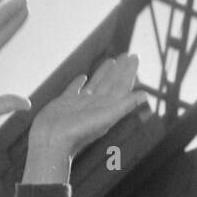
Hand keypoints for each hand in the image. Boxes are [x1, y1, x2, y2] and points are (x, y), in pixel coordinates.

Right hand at [24, 53, 149, 182]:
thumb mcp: (105, 117)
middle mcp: (95, 106)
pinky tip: (83, 77)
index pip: (122, 86)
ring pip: (95, 84)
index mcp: (106, 108)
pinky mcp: (64, 103)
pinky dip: (79, 82)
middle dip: (120, 70)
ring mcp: (80, 104)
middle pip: (111, 84)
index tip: (135, 57)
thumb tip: (145, 95)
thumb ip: (124, 105)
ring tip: (111, 61)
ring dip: (104, 73)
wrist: (51, 142)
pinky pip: (74, 89)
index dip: (129, 72)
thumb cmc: (78, 132)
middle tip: (127, 54)